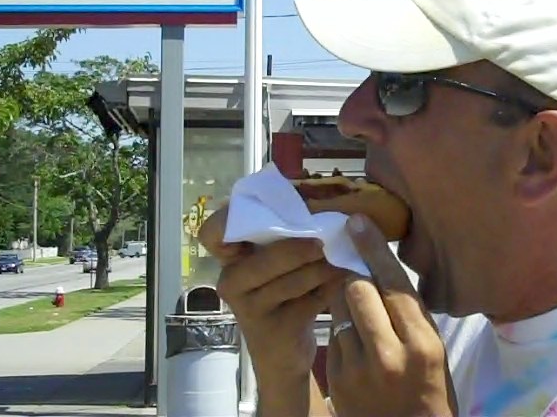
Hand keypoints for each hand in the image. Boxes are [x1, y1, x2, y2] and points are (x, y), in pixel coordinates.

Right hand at [202, 205, 342, 381]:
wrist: (282, 355)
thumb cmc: (280, 297)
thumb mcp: (274, 265)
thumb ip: (282, 236)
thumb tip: (320, 200)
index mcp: (229, 259)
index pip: (212, 232)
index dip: (232, 219)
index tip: (266, 216)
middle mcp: (231, 283)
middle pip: (266, 257)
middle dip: (299, 248)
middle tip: (323, 241)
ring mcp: (249, 309)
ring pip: (291, 280)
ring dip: (321, 268)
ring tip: (340, 258)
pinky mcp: (274, 331)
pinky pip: (309, 302)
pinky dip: (330, 287)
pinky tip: (344, 278)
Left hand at [326, 215, 456, 416]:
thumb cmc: (430, 391)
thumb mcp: (433, 351)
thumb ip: (410, 314)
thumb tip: (381, 272)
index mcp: (422, 342)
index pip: (393, 284)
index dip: (373, 249)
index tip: (356, 223)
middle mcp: (388, 354)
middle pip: (358, 291)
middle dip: (354, 276)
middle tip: (354, 267)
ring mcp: (357, 368)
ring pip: (340, 312)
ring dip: (346, 305)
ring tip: (361, 315)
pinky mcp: (335, 378)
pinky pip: (333, 337)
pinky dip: (341, 331)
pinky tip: (356, 344)